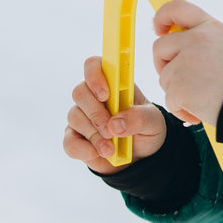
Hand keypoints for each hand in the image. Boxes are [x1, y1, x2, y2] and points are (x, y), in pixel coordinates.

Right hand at [63, 56, 167, 173]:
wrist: (142, 157)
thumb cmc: (147, 129)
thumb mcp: (153, 122)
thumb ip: (139, 118)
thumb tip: (115, 124)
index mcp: (113, 83)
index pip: (93, 65)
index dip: (94, 76)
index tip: (105, 94)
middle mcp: (93, 96)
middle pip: (79, 92)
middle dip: (96, 113)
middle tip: (112, 131)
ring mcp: (82, 117)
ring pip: (74, 117)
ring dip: (94, 135)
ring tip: (111, 148)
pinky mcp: (76, 139)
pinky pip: (69, 142)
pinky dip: (83, 150)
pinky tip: (98, 153)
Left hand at [152, 0, 222, 127]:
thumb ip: (202, 39)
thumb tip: (175, 42)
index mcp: (209, 26)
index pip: (176, 8)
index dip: (161, 17)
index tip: (159, 30)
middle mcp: (195, 39)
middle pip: (160, 47)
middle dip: (164, 64)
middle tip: (180, 79)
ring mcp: (185, 62)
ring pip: (164, 77)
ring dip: (177, 91)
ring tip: (202, 98)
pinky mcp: (179, 86)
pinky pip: (169, 100)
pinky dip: (181, 110)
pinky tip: (199, 111)